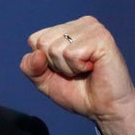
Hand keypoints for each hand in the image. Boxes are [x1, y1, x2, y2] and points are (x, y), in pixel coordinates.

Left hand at [19, 16, 134, 134]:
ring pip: (56, 49)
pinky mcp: (102, 38)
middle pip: (43, 43)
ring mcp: (92, 29)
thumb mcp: (44, 80)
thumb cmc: (78, 93)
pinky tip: (93, 68)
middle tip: (76, 72)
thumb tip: (37, 53)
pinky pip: (71, 54)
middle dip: (55, 65)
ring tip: (85, 70)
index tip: (64, 69)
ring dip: (68, 68)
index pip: (35, 39)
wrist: (104, 110)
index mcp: (67, 28)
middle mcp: (80, 24)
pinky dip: (78, 67)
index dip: (44, 62)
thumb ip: (30, 67)